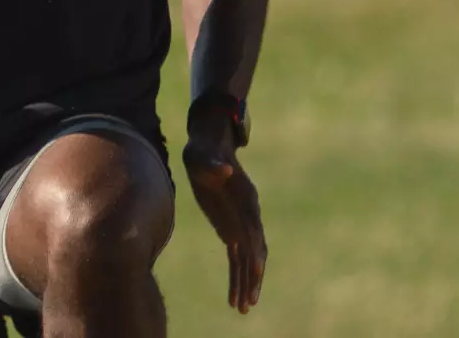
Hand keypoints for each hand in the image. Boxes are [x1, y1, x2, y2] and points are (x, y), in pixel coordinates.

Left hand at [182, 111, 266, 314]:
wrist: (205, 149)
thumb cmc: (203, 152)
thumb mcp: (204, 156)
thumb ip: (214, 165)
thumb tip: (224, 170)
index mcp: (246, 197)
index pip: (254, 228)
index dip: (255, 248)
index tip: (255, 270)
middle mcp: (247, 213)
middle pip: (255, 249)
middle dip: (253, 275)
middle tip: (249, 301)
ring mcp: (240, 223)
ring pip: (247, 259)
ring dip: (246, 283)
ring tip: (242, 308)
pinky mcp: (230, 228)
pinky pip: (236, 257)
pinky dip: (236, 276)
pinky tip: (233, 297)